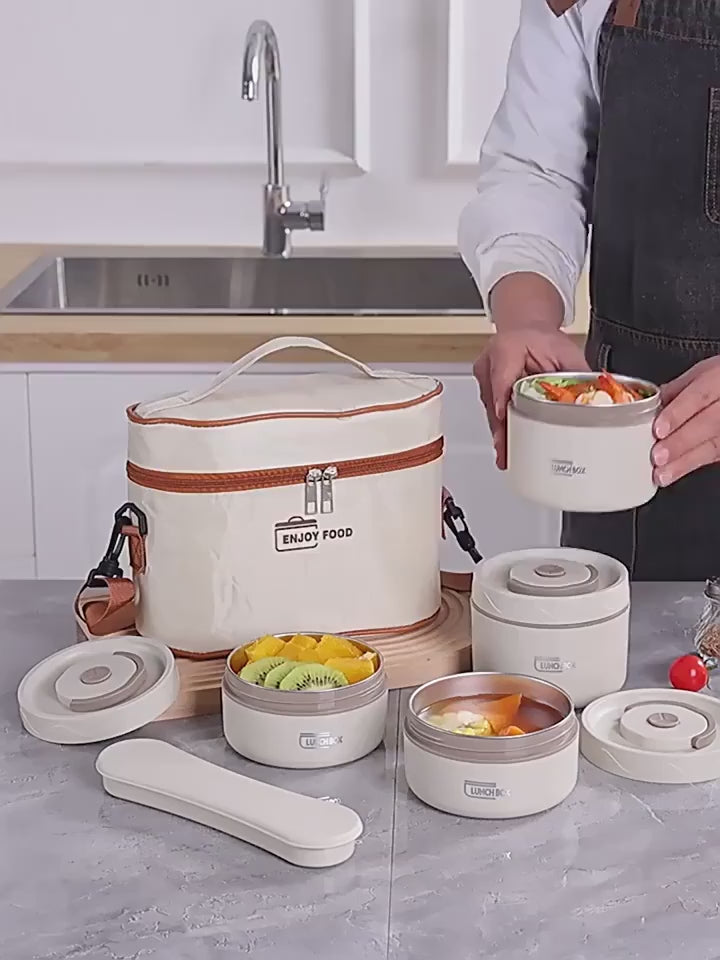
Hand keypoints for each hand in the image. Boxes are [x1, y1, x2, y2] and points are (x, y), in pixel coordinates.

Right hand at [474, 327, 589, 467]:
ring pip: (491, 409)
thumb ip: (577, 374)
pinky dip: (501, 425)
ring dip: (500, 430)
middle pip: (494, 401)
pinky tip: (505, 443)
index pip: (501, 377)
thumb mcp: (565, 351)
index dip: (501, 399)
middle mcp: (491, 362)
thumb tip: (594, 397)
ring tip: (506, 454)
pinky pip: (492, 410)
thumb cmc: (542, 338)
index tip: (502, 417)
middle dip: (501, 428)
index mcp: (508, 349)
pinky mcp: (485, 387)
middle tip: (505, 450)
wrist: (526, 329)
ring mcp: (485, 376)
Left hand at [652, 357, 719, 485]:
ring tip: (662, 473)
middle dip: (680, 442)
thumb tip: (648, 404)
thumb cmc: (718, 382)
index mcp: (718, 379)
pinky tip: (675, 472)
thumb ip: (677, 390)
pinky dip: (691, 465)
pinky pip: (715, 455)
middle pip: (708, 424)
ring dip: (685, 461)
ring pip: (714, 445)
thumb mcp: (701, 374)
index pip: (699, 396)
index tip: (658, 430)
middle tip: (657, 456)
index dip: (678, 413)